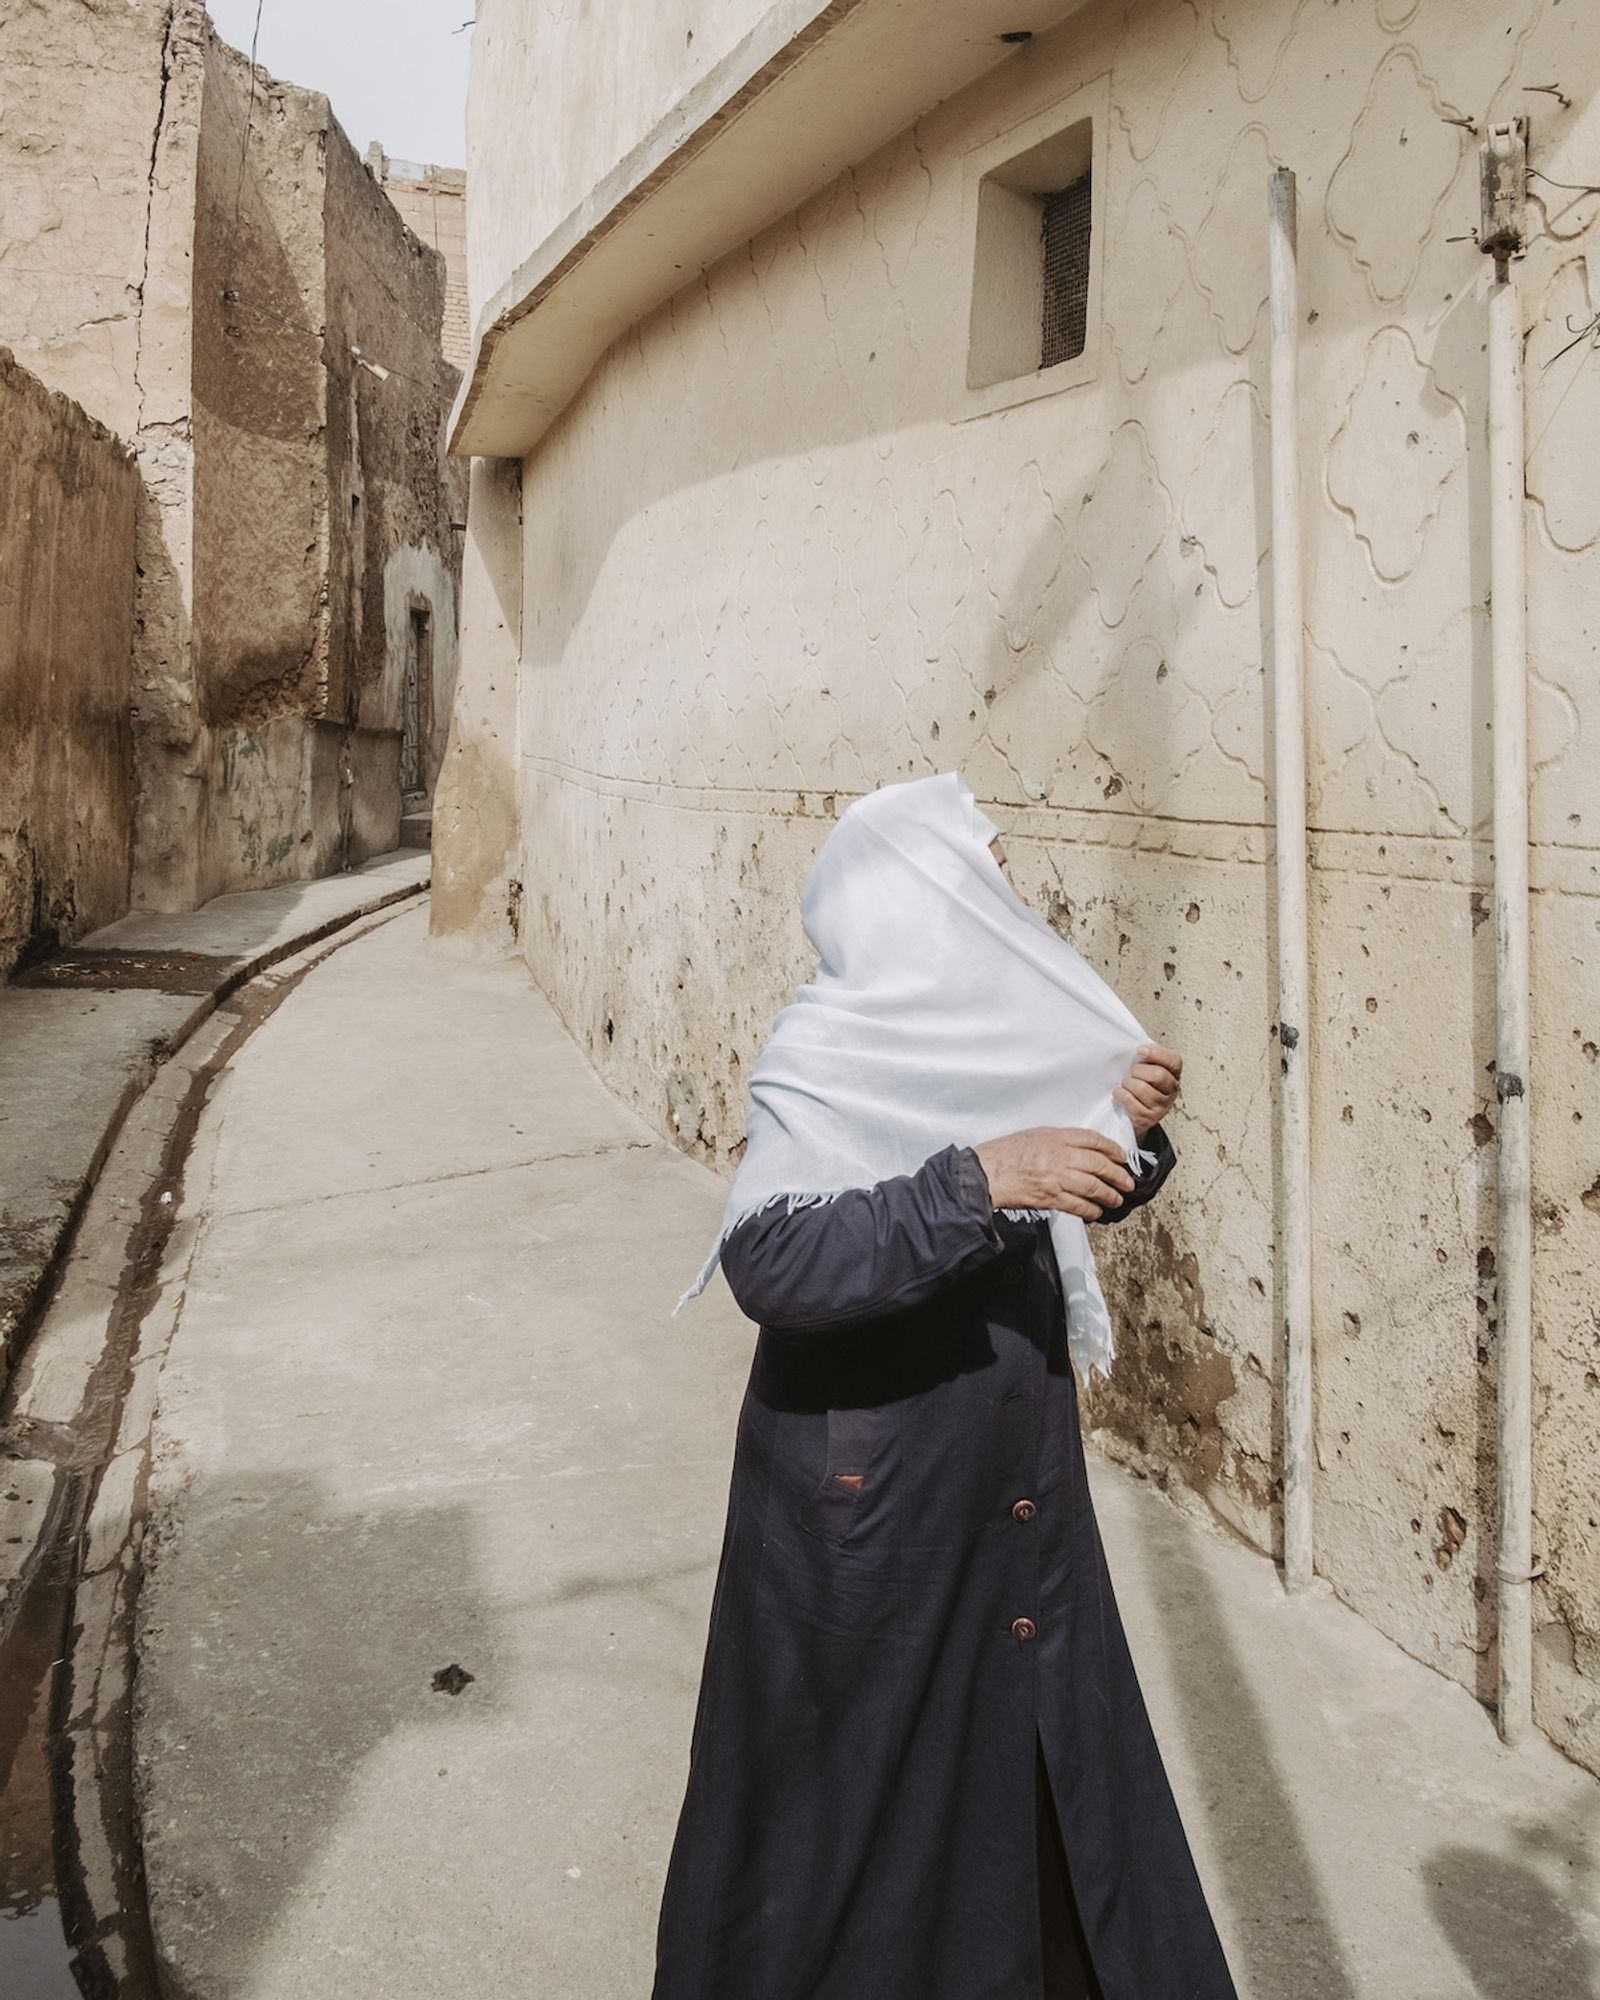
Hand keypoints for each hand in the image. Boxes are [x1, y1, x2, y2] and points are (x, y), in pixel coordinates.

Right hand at [972, 1128, 1135, 1218]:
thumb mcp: (1034, 1136)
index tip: (1122, 1157)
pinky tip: (1097, 1212)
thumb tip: (1083, 1152)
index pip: (1093, 1140)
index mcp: (1055, 1136)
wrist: (985, 1173)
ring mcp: (1056, 1177)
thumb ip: (1058, 1141)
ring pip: (1093, 1186)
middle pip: (1099, 1164)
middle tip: (1128, 1182)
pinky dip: (1091, 1210)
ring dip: (1109, 1195)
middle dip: (1118, 1175)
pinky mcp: (1050, 1198)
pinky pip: (1078, 1205)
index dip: (1112, 1149)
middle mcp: (1059, 1155)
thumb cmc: (1004, 1154)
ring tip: (1117, 1199)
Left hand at [1114, 1043, 1181, 1139]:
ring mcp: (1162, 1107)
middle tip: (1131, 1073)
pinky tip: (1121, 1094)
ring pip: (1142, 1089)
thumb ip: (1147, 1054)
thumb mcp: (1146, 1065)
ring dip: (1127, 1084)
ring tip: (1126, 1084)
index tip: (1139, 1051)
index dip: (1156, 1054)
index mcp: (1174, 1073)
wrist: (1132, 1111)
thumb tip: (1141, 1046)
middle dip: (1138, 1070)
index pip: (1174, 1060)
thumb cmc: (1139, 1082)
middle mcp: (1172, 1090)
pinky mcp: (1149, 1118)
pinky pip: (1132, 1103)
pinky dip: (1121, 1096)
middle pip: (1158, 1075)